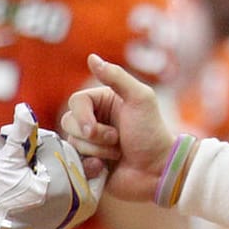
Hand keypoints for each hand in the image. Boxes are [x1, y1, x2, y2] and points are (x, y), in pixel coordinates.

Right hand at [61, 54, 178, 202]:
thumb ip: (117, 76)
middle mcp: (93, 121)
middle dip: (93, 136)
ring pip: (72, 145)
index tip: (93, 128)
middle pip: (69, 123)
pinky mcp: (88, 165)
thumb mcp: (140, 98)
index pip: (76, 102)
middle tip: (116, 140)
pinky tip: (104, 168)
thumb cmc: (152, 133)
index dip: (82, 116)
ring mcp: (90, 145)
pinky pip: (74, 166)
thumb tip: (91, 57)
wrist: (158, 171)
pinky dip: (89, 168)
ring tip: (117, 154)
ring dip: (97, 151)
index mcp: (102, 102)